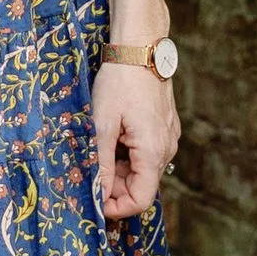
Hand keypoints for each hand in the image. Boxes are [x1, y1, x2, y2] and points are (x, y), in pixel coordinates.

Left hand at [92, 58, 177, 219]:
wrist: (140, 48)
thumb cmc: (120, 82)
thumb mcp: (103, 124)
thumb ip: (101, 163)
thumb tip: (98, 194)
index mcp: (153, 152)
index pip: (141, 200)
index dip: (116, 207)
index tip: (94, 199)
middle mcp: (166, 149)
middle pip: (140, 186)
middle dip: (113, 185)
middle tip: (88, 167)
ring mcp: (168, 138)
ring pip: (141, 169)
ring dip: (118, 168)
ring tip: (98, 145)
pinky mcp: (164, 128)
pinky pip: (145, 153)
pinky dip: (126, 153)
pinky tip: (112, 134)